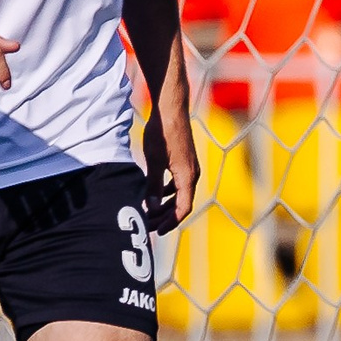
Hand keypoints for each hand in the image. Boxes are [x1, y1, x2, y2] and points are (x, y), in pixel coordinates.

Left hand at [141, 101, 196, 232]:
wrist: (171, 109)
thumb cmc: (162, 132)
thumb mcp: (154, 161)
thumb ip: (153, 185)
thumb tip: (151, 207)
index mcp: (187, 176)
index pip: (182, 208)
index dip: (170, 222)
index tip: (156, 231)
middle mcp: (192, 174)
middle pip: (181, 203)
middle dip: (165, 217)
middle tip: (148, 225)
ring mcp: (189, 167)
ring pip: (179, 194)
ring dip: (165, 205)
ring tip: (149, 212)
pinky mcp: (184, 161)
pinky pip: (178, 184)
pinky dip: (166, 192)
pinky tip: (153, 193)